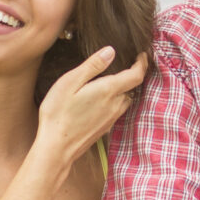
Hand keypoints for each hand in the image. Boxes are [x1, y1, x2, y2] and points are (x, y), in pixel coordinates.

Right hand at [38, 49, 149, 166]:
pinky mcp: (105, 128)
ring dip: (126, 88)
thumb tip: (110, 51)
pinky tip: (104, 99)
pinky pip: (118, 110)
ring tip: (118, 79)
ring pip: (126, 99)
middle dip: (134, 74)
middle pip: (133, 87)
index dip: (142, 63)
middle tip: (129, 63)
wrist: (56, 147)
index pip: (136, 75)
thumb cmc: (58, 113)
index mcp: (108, 90)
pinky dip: (117, 100)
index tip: (142, 54)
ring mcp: (111, 118)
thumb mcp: (70, 82)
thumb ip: (92, 66)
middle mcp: (115, 105)